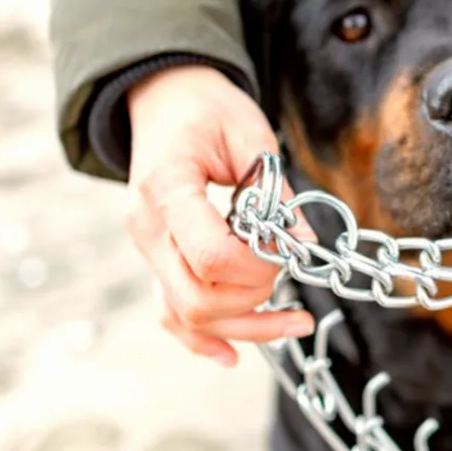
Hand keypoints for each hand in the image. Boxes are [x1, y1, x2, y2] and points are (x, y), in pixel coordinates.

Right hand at [124, 65, 316, 366]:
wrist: (162, 96)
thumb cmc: (206, 107)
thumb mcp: (250, 134)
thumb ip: (275, 194)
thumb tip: (306, 247)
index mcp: (167, 188)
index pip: (210, 256)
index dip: (258, 266)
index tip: (287, 251)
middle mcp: (146, 225)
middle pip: (195, 299)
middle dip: (253, 300)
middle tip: (289, 278)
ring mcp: (146, 246)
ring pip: (185, 315)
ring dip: (242, 326)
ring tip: (294, 322)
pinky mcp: (156, 257)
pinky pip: (171, 313)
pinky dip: (201, 338)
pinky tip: (233, 354)